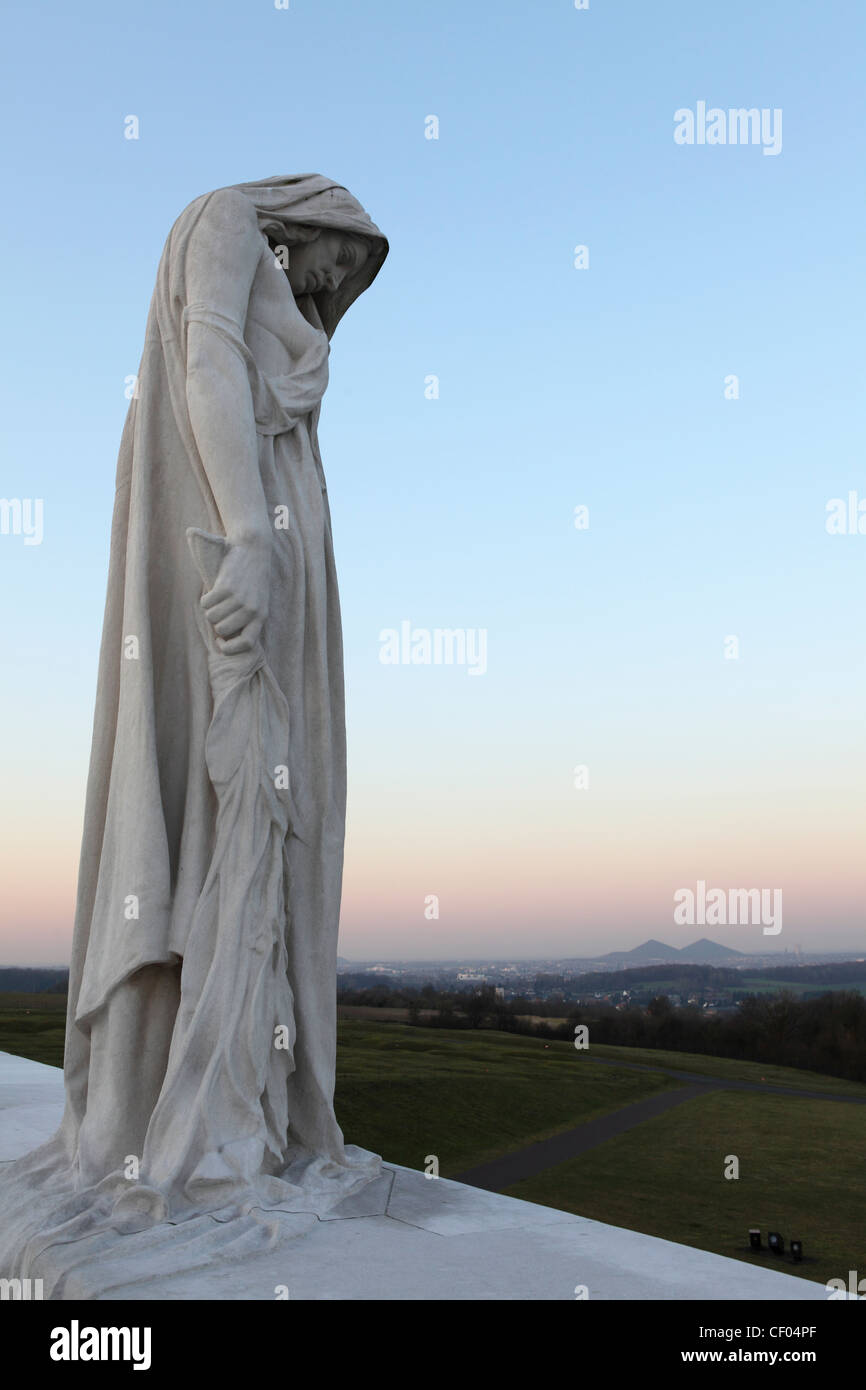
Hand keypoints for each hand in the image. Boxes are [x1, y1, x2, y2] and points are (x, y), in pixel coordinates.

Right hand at [200, 534, 270, 653]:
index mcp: (261, 616)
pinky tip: (213, 591)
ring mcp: (239, 599)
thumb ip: (247, 619)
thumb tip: (224, 638)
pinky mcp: (226, 587)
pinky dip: (205, 599)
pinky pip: (206, 603)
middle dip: (216, 623)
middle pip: (223, 630)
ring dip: (210, 610)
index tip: (221, 642)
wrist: (253, 549)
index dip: (231, 648)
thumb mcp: (258, 600)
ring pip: (212, 617)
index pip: (246, 644)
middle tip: (219, 612)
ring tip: (217, 600)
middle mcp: (251, 610)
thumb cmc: (253, 578)